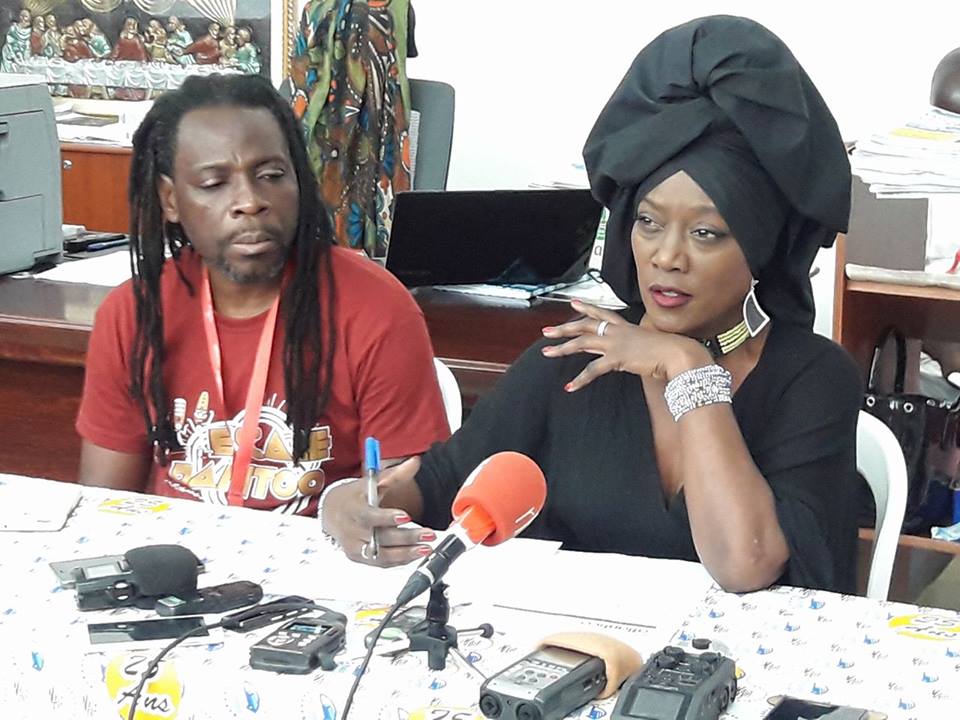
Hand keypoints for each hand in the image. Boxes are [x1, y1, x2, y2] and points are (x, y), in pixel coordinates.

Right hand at [320, 457, 434, 566]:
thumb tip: (414, 462)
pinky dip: (399, 560)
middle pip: (380, 538)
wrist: (331, 513)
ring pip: (381, 555)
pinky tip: (415, 554)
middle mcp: (352, 531)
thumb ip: (394, 474)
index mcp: (354, 509)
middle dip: (406, 538)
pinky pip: (381, 563)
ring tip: (425, 548)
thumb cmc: (354, 496)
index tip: (405, 515)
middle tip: (428, 535)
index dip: (386, 517)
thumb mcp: (370, 482)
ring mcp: (355, 547)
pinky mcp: (359, 558)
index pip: (369, 516)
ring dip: (405, 554)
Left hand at [540, 300, 710, 390]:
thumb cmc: (670, 351)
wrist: (678, 354)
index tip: (574, 303)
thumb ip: (637, 347)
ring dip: (562, 348)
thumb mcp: (649, 345)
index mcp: (626, 327)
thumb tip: (631, 353)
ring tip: (547, 353)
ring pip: (582, 342)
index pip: (602, 313)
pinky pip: (592, 369)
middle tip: (547, 331)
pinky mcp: (617, 358)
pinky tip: (570, 386)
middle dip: (564, 328)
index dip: (587, 308)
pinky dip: (579, 379)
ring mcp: (616, 343)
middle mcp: (618, 332)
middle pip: (584, 325)